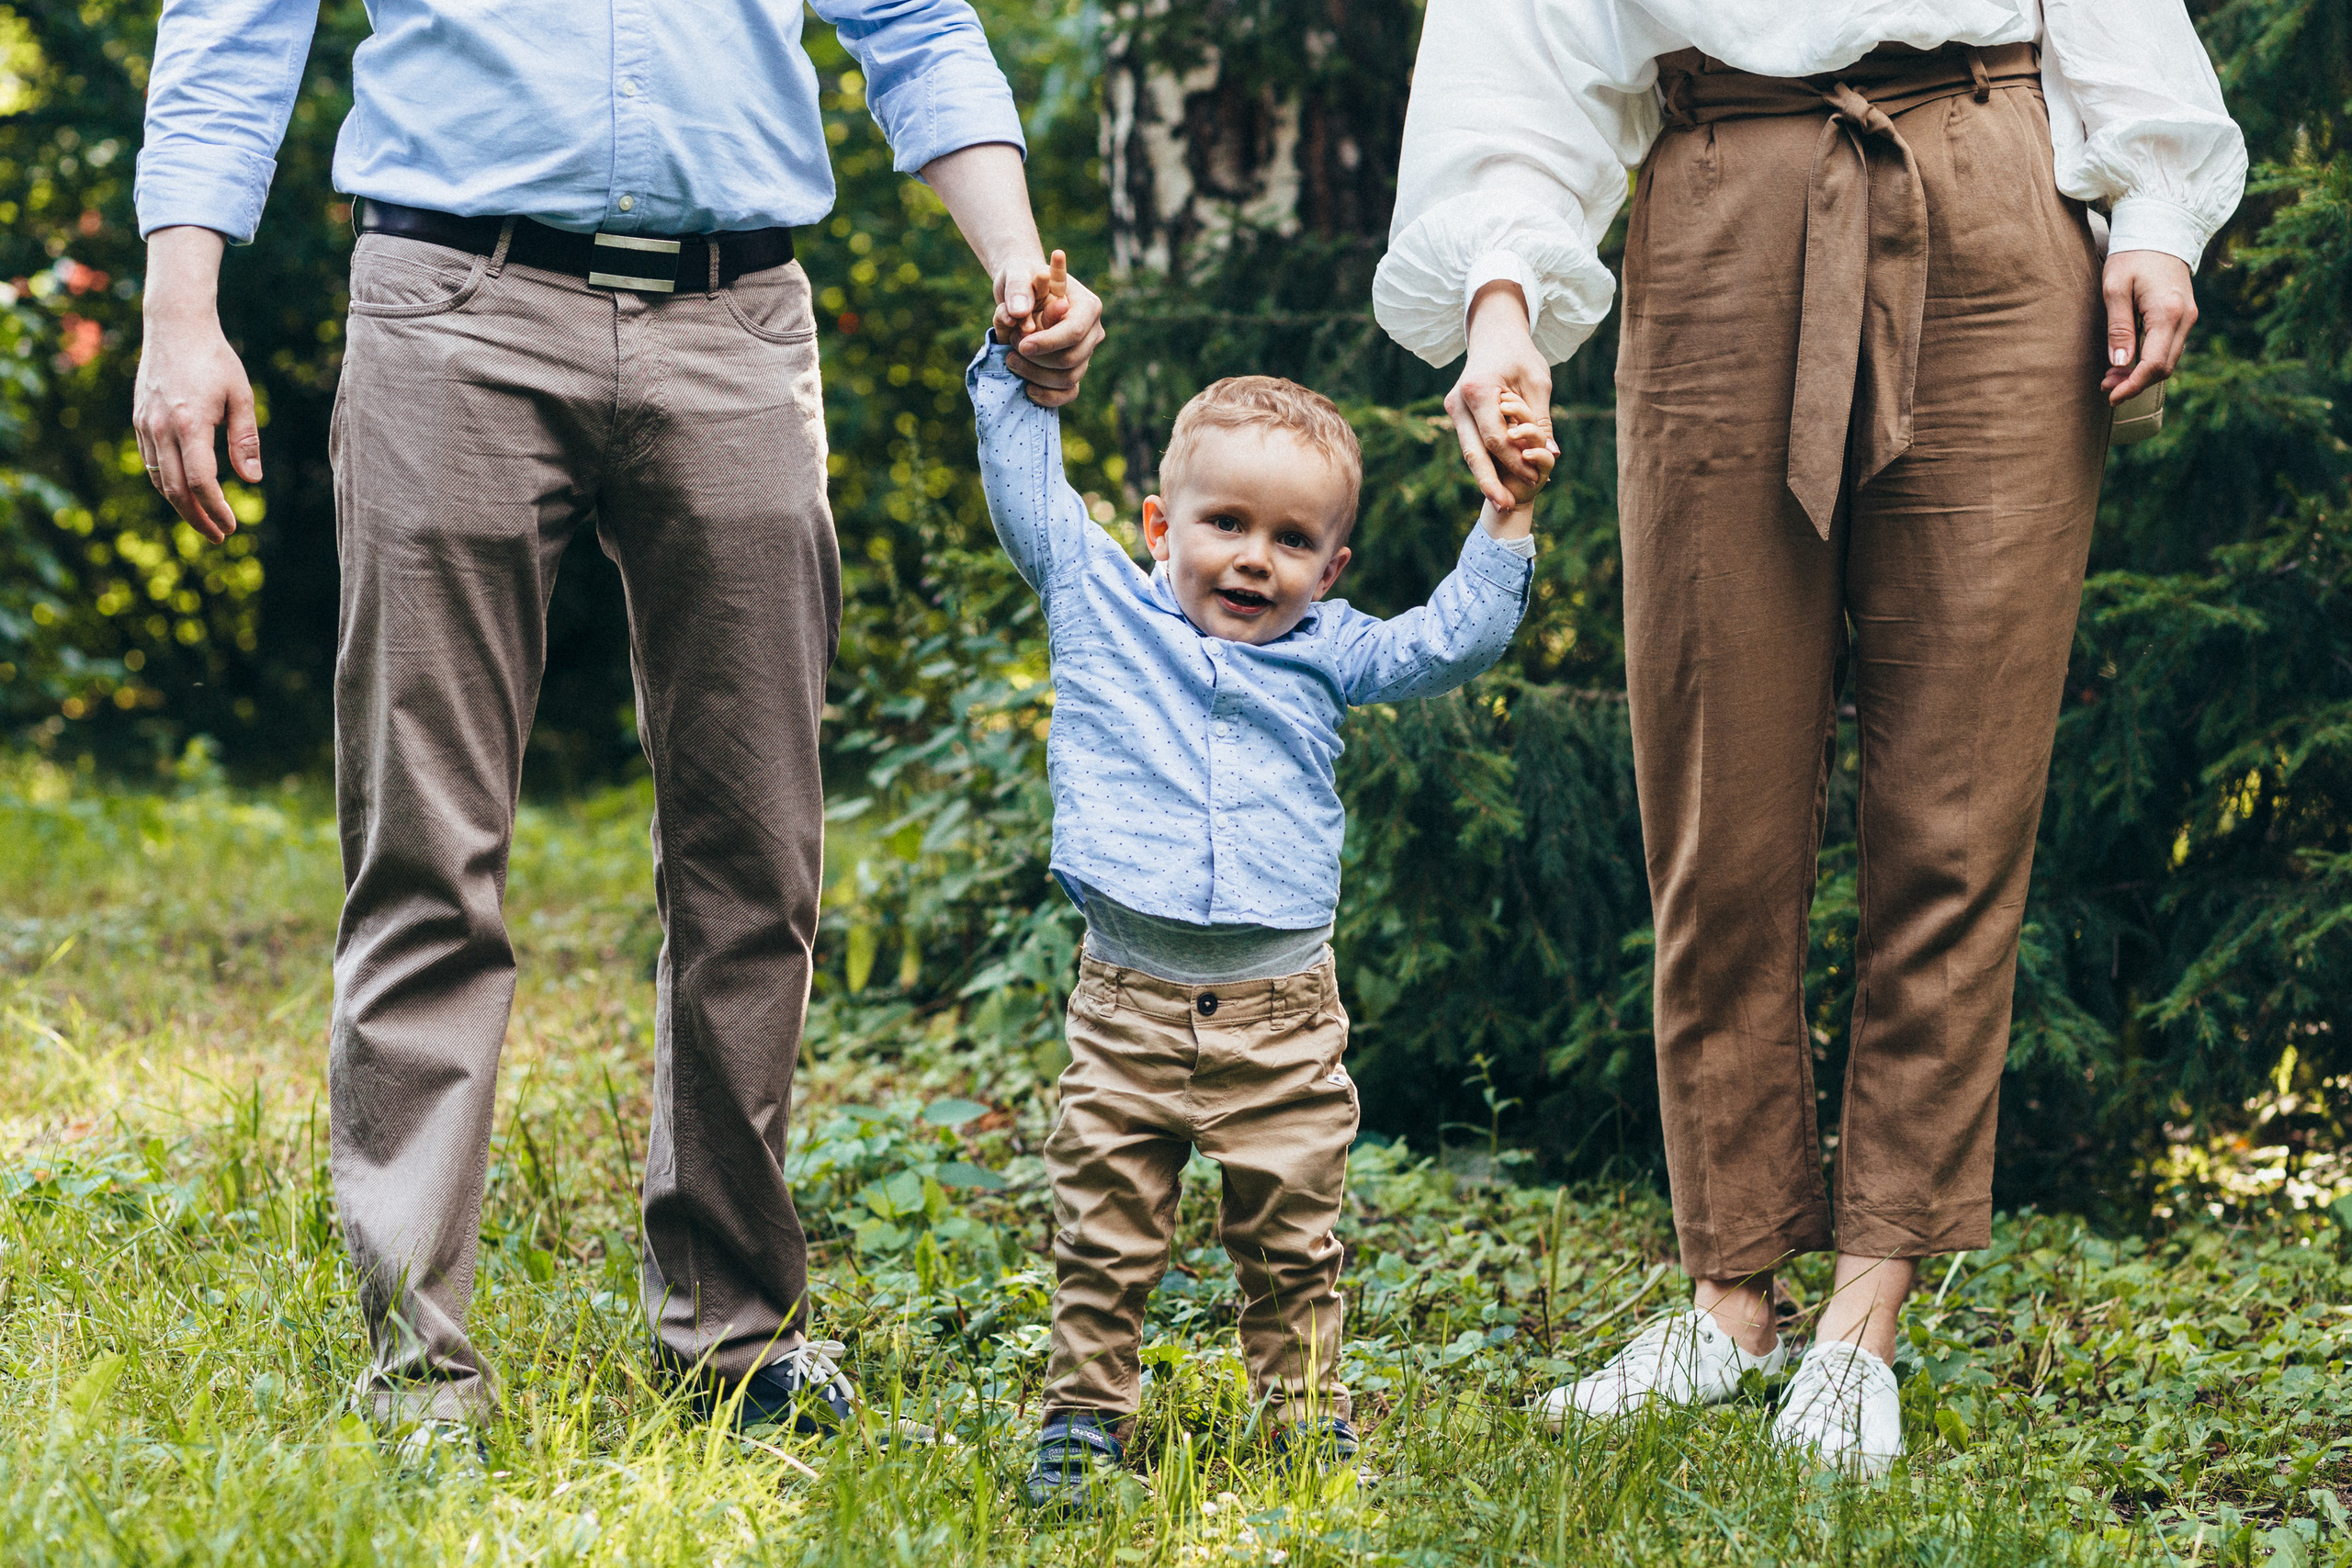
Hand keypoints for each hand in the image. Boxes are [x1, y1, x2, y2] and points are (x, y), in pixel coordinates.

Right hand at [133, 226, 258, 542]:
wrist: (175, 326)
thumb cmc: (215, 360)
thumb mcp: (242, 396)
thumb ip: (245, 440)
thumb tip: (252, 480)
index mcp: (189, 423)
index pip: (200, 481)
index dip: (215, 508)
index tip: (232, 526)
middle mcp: (161, 427)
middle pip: (175, 489)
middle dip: (197, 517)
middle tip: (219, 537)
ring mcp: (145, 424)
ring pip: (158, 479)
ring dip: (180, 505)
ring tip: (204, 521)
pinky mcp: (139, 419)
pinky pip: (150, 462)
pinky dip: (166, 483)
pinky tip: (185, 493)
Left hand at [995, 250, 1103, 408]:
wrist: (1022, 291)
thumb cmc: (1022, 279)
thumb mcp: (1017, 274)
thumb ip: (1017, 288)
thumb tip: (1019, 313)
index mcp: (1088, 305)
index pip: (1074, 332)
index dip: (1048, 343)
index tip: (1021, 344)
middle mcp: (1093, 331)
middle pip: (1072, 359)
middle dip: (1038, 359)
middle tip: (1011, 346)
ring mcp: (1086, 353)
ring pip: (1069, 378)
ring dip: (1037, 375)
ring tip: (1011, 359)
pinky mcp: (1074, 369)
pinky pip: (1069, 392)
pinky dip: (1048, 396)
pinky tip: (1027, 388)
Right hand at [1447, 280, 1557, 509]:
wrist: (1493, 333)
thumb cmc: (1520, 354)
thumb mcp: (1538, 382)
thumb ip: (1541, 420)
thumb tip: (1551, 455)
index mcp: (1478, 390)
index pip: (1496, 438)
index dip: (1516, 461)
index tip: (1536, 477)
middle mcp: (1458, 402)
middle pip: (1473, 453)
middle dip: (1490, 483)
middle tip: (1506, 508)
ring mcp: (1454, 409)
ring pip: (1469, 452)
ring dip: (1486, 477)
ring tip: (1503, 502)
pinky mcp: (1457, 413)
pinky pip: (1471, 443)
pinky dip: (1485, 462)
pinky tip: (1498, 482)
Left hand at [2102, 250, 2197, 405]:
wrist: (2161, 229)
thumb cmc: (2132, 256)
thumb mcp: (2115, 289)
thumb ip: (2118, 327)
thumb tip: (2119, 363)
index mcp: (2167, 313)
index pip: (2154, 364)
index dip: (2133, 385)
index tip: (2111, 395)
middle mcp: (2185, 318)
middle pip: (2164, 367)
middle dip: (2135, 382)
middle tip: (2105, 385)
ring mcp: (2189, 317)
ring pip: (2168, 359)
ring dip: (2142, 373)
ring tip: (2111, 375)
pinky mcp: (2185, 315)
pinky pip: (2169, 347)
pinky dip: (2150, 360)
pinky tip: (2128, 360)